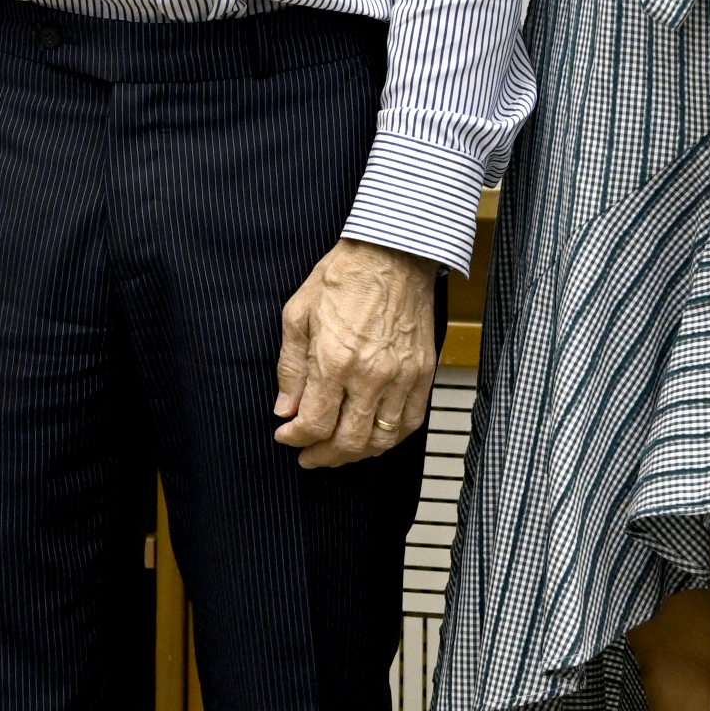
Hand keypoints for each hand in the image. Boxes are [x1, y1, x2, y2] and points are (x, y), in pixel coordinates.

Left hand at [273, 238, 439, 466]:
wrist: (392, 253)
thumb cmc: (342, 277)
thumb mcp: (298, 314)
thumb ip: (290, 367)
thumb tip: (286, 409)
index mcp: (335, 359)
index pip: (315, 422)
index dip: (296, 438)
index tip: (286, 437)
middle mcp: (371, 375)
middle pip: (349, 441)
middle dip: (322, 457)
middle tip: (307, 457)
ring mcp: (402, 377)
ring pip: (381, 441)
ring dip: (355, 456)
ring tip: (336, 454)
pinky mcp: (423, 374)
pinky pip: (409, 424)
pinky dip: (389, 442)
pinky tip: (372, 441)